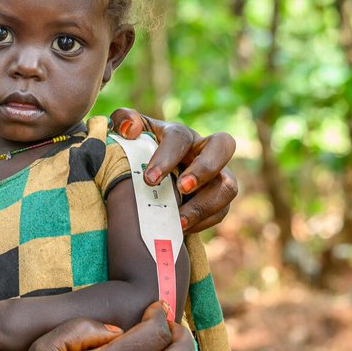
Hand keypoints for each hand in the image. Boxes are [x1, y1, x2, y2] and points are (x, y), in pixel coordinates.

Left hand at [110, 108, 238, 233]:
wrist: (146, 179)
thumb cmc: (137, 152)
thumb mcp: (127, 133)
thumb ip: (123, 121)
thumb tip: (130, 129)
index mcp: (179, 134)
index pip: (180, 138)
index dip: (167, 156)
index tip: (150, 178)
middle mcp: (203, 151)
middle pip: (223, 147)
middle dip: (204, 169)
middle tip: (182, 188)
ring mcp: (215, 176)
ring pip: (228, 186)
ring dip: (205, 205)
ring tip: (179, 222)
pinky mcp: (217, 200)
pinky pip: (220, 212)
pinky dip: (202, 223)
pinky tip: (180, 230)